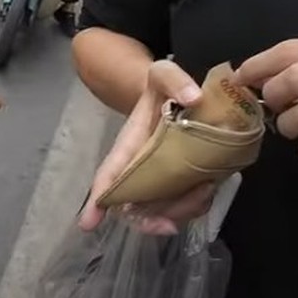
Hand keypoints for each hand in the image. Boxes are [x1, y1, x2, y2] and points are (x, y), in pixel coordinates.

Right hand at [79, 59, 216, 234]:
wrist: (174, 95)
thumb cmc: (160, 87)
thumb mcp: (162, 74)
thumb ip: (174, 79)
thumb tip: (194, 99)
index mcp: (129, 145)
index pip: (110, 174)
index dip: (98, 199)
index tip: (88, 223)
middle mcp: (138, 168)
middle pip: (133, 205)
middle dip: (151, 220)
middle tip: (172, 223)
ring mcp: (159, 179)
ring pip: (161, 210)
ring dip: (180, 212)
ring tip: (204, 191)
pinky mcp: (181, 182)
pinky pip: (183, 205)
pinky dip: (195, 206)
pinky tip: (209, 190)